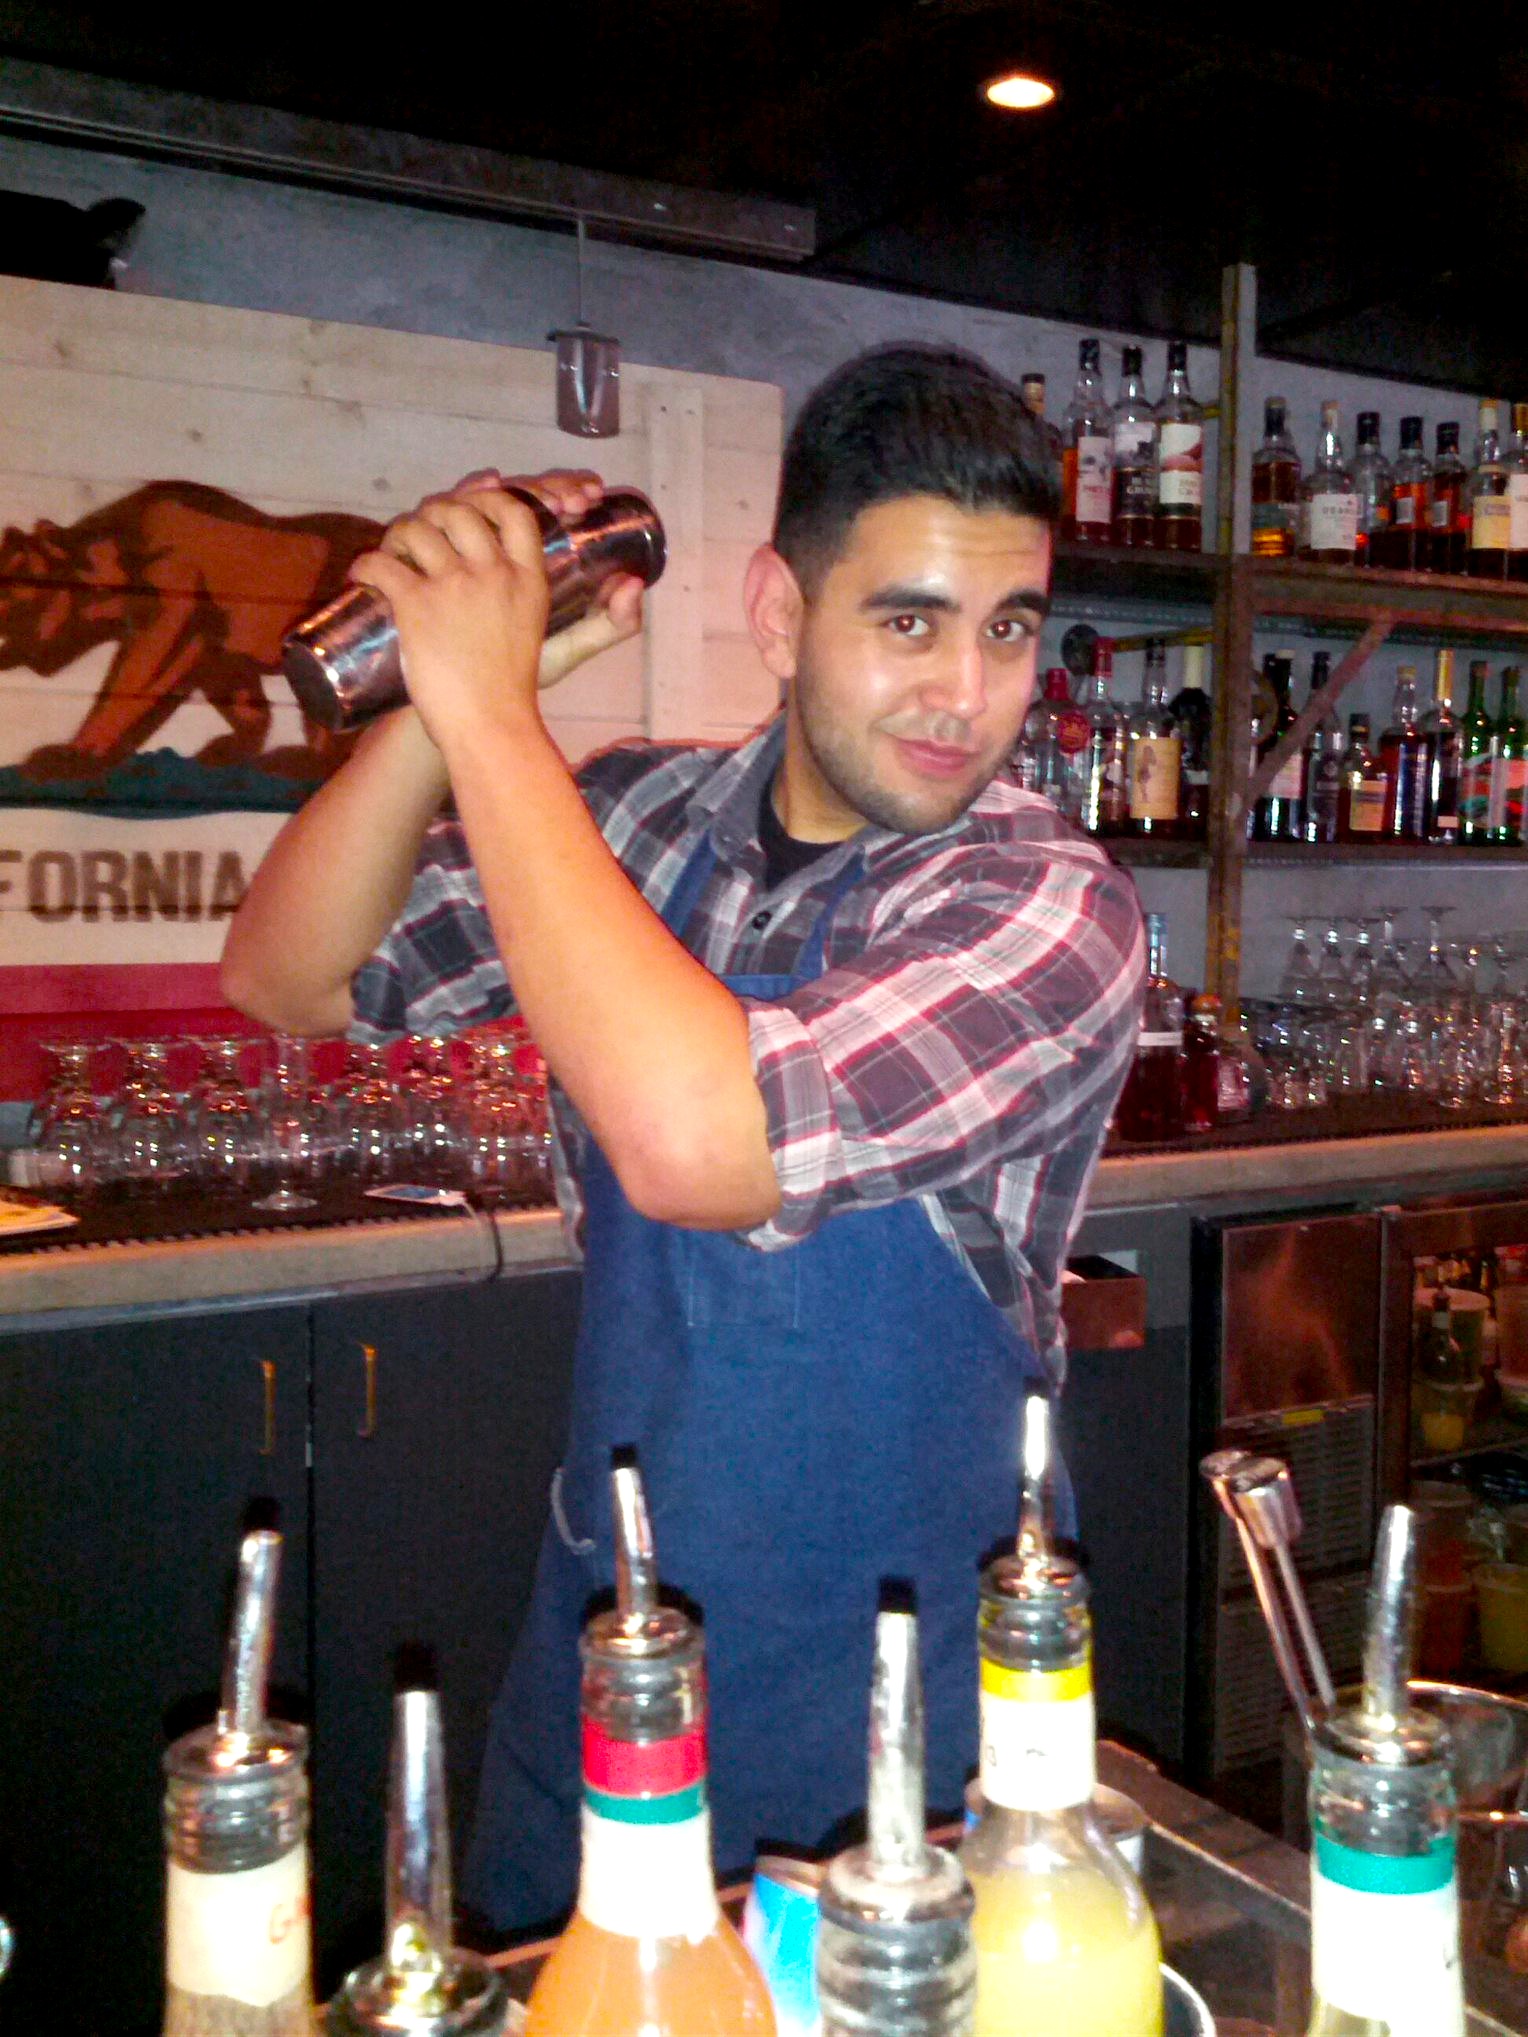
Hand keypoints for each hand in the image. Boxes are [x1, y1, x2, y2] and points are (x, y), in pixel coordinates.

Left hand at [347, 469, 646, 746]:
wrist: (487, 730)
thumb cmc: (519, 693)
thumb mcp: (568, 651)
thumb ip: (608, 622)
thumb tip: (635, 584)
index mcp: (527, 578)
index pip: (513, 510)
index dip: (488, 495)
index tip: (470, 503)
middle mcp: (492, 573)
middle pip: (458, 510)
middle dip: (432, 511)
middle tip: (419, 534)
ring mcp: (453, 586)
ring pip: (416, 528)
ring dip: (397, 534)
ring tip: (392, 556)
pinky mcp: (417, 605)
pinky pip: (382, 562)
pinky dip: (366, 565)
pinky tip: (363, 576)